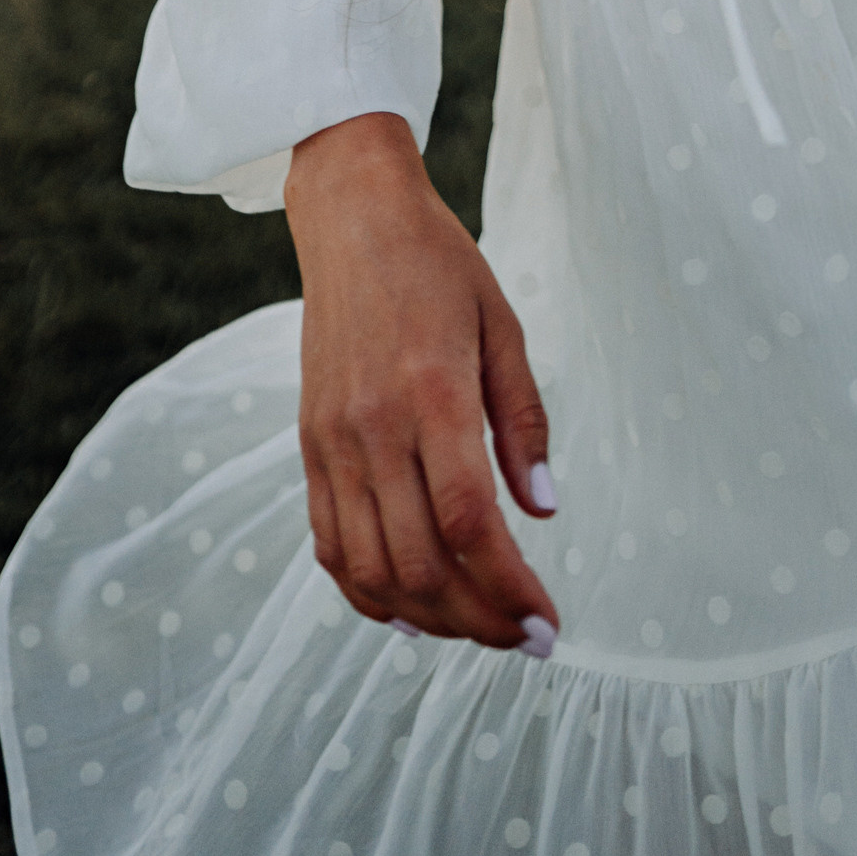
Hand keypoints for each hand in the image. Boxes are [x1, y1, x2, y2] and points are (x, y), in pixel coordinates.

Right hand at [285, 111, 559, 654]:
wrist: (352, 217)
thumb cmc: (439, 264)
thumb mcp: (503, 326)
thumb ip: (524, 421)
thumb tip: (545, 511)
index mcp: (432, 393)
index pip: (470, 525)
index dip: (510, 591)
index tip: (548, 625)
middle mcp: (373, 427)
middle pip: (420, 565)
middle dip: (479, 621)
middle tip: (525, 638)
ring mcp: (332, 442)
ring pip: (370, 570)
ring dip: (428, 619)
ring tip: (477, 626)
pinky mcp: (308, 446)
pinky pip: (327, 545)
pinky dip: (367, 593)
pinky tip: (411, 608)